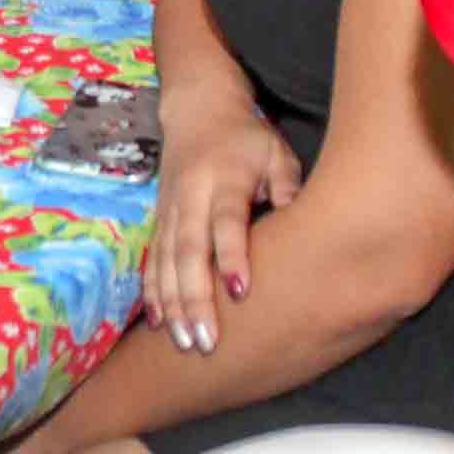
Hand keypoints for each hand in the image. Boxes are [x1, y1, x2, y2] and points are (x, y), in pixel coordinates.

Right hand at [143, 83, 305, 356]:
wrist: (198, 110)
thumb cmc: (247, 138)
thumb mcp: (276, 153)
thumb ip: (287, 186)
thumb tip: (300, 225)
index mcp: (222, 180)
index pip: (226, 223)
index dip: (231, 256)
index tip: (240, 292)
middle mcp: (190, 198)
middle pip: (188, 252)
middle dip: (195, 298)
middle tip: (205, 341)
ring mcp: (170, 210)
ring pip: (166, 262)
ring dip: (173, 304)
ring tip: (183, 342)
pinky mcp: (160, 219)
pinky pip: (153, 260)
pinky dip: (154, 292)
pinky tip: (160, 323)